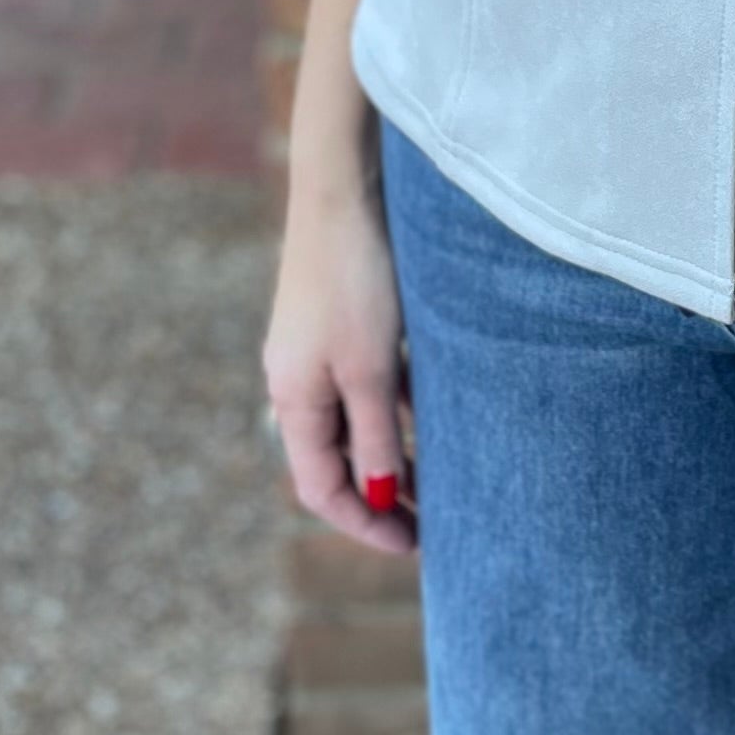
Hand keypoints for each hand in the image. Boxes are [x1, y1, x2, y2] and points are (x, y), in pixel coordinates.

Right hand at [264, 181, 416, 552]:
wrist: (345, 189)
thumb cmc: (356, 279)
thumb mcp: (371, 369)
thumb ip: (378, 437)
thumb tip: (382, 498)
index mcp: (294, 399)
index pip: (321, 487)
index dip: (364, 522)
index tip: (411, 545)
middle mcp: (298, 381)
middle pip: (336, 460)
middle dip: (380, 496)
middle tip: (430, 525)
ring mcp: (318, 351)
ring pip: (356, 423)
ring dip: (394, 454)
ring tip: (440, 483)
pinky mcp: (343, 324)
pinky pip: (368, 385)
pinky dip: (398, 409)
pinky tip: (435, 417)